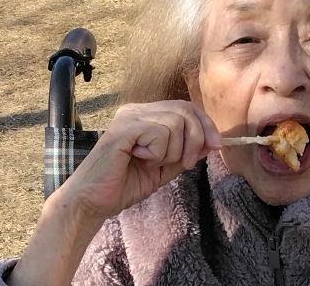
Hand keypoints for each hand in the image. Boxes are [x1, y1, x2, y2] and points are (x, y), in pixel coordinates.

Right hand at [58, 100, 222, 220]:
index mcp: (146, 115)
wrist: (93, 202)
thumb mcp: (165, 167)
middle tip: (186, 163)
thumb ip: (186, 152)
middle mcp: (137, 110)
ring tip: (152, 163)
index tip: (216, 145)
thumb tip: (213, 141)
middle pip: (185, 111)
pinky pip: (159, 133)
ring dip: (173, 151)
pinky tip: (140, 160)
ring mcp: (129, 117)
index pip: (186, 107)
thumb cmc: (125, 184)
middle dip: (196, 139)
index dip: (206, 124)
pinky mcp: (123, 128)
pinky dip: (158, 153)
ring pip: (175, 123)